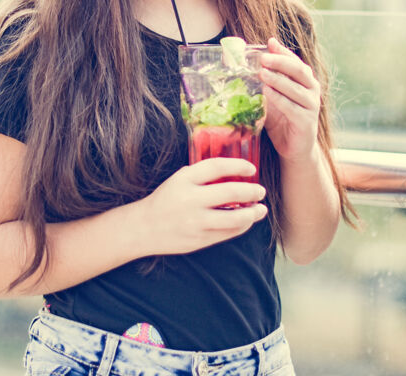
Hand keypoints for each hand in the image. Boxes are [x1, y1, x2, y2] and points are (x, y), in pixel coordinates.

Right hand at [135, 158, 266, 255]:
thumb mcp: (179, 180)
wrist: (144, 228)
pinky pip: (228, 233)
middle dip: (251, 191)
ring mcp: (196, 222)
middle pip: (231, 192)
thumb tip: (235, 173)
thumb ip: (202, 175)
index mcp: (184, 179)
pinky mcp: (199, 240)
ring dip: (252, 213)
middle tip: (261, 191)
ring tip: (261, 209)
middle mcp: (190, 199)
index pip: (217, 166)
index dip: (238, 165)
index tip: (252, 169)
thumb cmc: (166, 199)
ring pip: (234, 218)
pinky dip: (241, 226)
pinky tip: (246, 221)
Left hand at [260, 36, 321, 163]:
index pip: (296, 61)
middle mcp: (312, 90)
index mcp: (306, 80)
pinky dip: (279, 99)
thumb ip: (269, 78)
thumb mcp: (274, 95)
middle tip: (263, 58)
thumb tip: (255, 58)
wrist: (294, 148)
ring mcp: (311, 106)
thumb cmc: (283, 118)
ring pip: (295, 88)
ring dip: (278, 79)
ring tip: (262, 73)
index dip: (283, 51)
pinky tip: (267, 92)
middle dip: (280, 62)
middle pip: (299, 71)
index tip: (269, 43)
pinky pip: (292, 107)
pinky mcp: (306, 121)